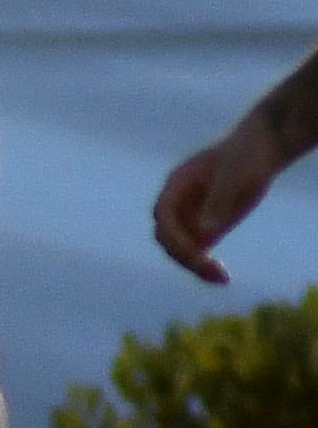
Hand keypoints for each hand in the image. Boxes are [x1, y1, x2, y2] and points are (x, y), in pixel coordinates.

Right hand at [152, 120, 284, 284]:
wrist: (262, 149)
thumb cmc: (247, 156)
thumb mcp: (236, 176)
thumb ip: (218, 202)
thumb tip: (205, 234)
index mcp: (176, 186)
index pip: (164, 217)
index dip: (175, 237)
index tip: (197, 254)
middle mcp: (178, 204)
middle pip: (167, 237)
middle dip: (185, 256)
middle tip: (212, 272)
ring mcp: (191, 216)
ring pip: (180, 248)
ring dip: (194, 266)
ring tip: (220, 278)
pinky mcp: (207, 227)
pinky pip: (198, 251)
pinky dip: (204, 265)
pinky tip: (221, 276)